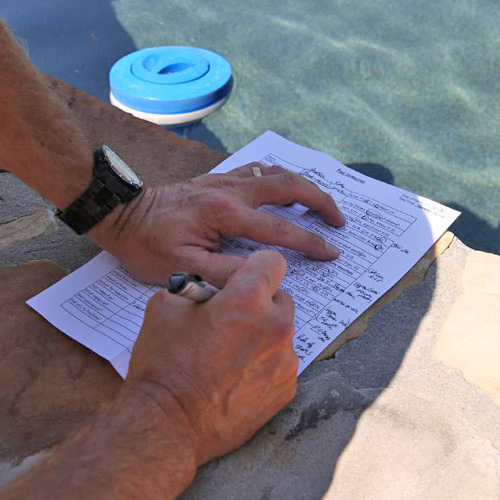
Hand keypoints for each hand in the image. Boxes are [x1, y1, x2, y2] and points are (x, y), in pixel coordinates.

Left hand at [89, 163, 344, 284]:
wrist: (123, 214)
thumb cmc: (148, 244)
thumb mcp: (184, 268)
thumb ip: (227, 272)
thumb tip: (264, 273)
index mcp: (226, 214)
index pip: (279, 230)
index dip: (309, 243)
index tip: (332, 252)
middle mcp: (231, 190)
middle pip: (289, 186)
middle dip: (320, 202)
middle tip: (339, 220)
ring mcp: (225, 179)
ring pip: (276, 173)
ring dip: (304, 186)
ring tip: (320, 204)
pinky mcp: (218, 178)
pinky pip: (258, 170)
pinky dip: (279, 177)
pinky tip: (284, 187)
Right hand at [126, 250, 297, 463]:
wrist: (169, 424)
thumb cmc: (164, 365)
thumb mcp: (166, 306)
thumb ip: (197, 287)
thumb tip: (210, 289)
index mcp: (247, 299)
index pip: (272, 261)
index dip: (255, 267)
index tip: (243, 279)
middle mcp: (275, 326)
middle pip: (280, 297)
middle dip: (259, 303)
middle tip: (232, 321)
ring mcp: (285, 360)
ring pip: (281, 331)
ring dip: (263, 334)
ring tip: (231, 354)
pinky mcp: (286, 387)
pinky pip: (282, 361)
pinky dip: (266, 362)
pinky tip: (238, 376)